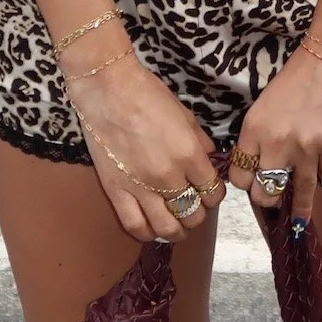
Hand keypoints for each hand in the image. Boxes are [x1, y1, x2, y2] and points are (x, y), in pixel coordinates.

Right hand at [69, 54, 223, 244]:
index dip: (214, 194)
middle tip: (194, 204)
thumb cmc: (147, 93)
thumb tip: (210, 158)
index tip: (210, 190)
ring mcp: (141, 187)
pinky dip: (147, 233)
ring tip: (177, 223)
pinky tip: (152, 228)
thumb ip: (200, 140)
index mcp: (188, 154)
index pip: (212, 190)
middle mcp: (168, 176)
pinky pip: (134, 225)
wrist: (107, 87)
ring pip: (167, 227)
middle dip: (198, 212)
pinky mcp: (116, 190)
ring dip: (177, 229)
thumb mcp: (184, 113)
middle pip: (193, 213)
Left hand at [227, 43, 321, 222]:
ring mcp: (307, 148)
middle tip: (274, 198)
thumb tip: (261, 165)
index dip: (245, 182)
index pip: (240, 176)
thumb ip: (261, 135)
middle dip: (268, 198)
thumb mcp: (266, 103)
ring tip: (298, 222)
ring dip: (299, 209)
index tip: (252, 182)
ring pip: (299, 193)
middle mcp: (276, 143)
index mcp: (254, 129)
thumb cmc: (298, 74)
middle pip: (265, 193)